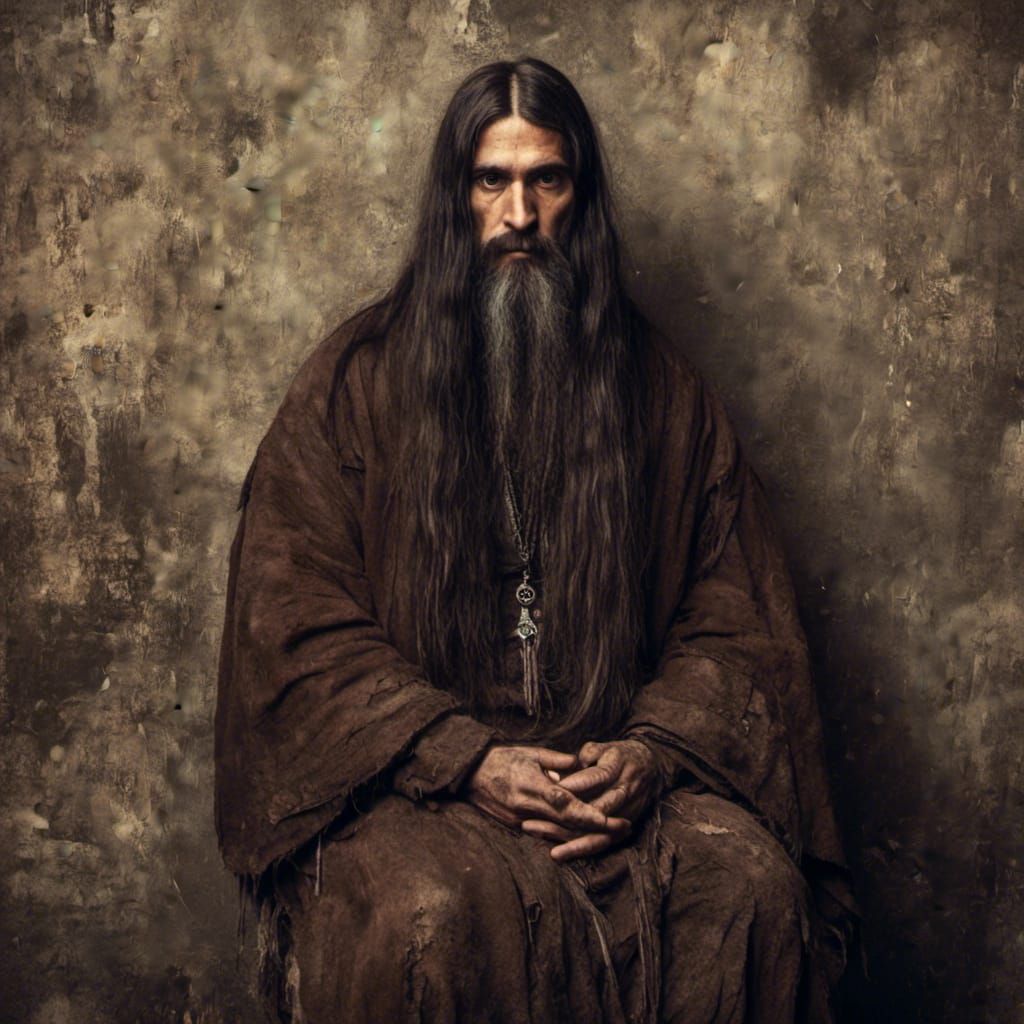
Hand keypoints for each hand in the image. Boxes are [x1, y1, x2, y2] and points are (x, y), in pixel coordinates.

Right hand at [465, 743, 630, 838]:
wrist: (470, 774)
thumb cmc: (502, 758)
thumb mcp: (530, 752)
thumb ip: (557, 760)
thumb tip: (580, 763)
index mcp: (531, 785)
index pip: (564, 802)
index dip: (587, 813)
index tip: (609, 818)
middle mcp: (526, 806)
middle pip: (566, 822)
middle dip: (596, 826)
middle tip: (623, 826)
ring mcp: (521, 819)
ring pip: (558, 831)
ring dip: (585, 833)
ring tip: (612, 832)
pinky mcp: (516, 826)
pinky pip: (546, 831)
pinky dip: (566, 832)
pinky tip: (586, 833)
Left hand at [521, 739, 663, 861]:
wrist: (651, 766)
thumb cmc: (619, 755)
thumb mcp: (603, 747)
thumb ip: (587, 754)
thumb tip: (569, 765)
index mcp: (617, 766)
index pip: (596, 778)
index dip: (574, 785)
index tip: (550, 791)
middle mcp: (623, 790)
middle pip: (596, 809)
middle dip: (567, 817)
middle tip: (535, 820)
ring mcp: (626, 810)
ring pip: (598, 830)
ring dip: (570, 838)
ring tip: (545, 844)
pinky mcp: (626, 825)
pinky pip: (603, 841)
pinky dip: (581, 848)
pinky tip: (559, 853)